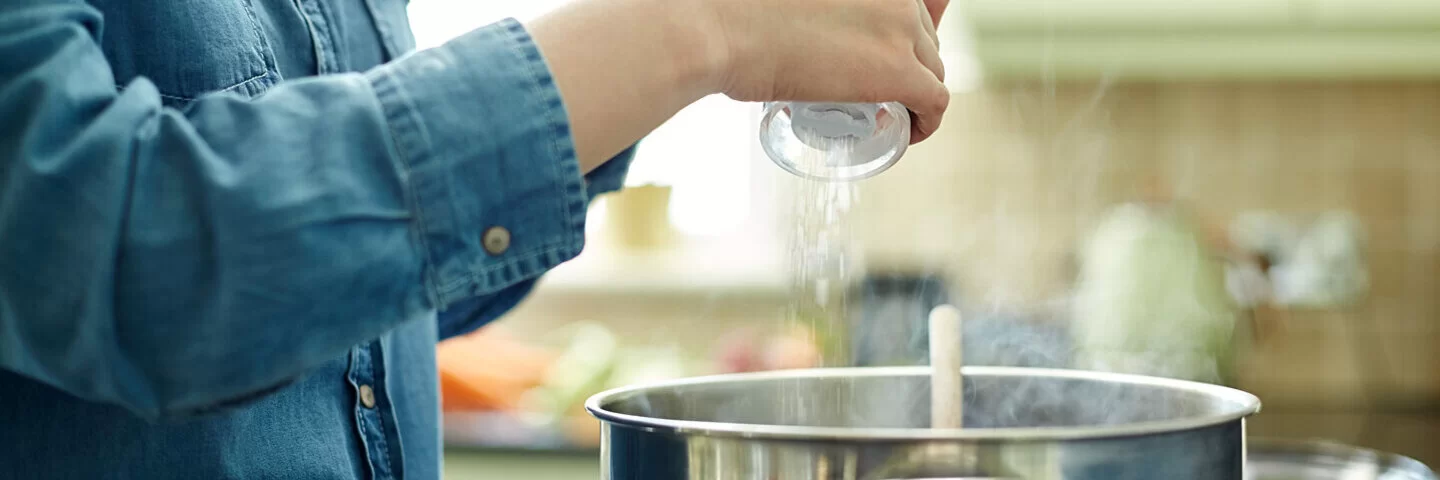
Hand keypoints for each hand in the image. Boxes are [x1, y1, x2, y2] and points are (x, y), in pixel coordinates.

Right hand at [703, 0, 951, 141]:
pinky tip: (909, 133)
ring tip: (884, 113)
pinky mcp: (897, 70)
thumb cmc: (737, 14)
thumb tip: (802, 33)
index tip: (877, 59)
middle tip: (875, 92)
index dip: (899, 39)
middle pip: (924, 36)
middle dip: (908, 65)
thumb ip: (806, 8)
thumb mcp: (787, 0)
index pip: (912, 8)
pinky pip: (935, 102)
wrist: (723, 30)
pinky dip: (927, 122)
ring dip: (915, 94)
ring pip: (933, 69)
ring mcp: (900, 29)